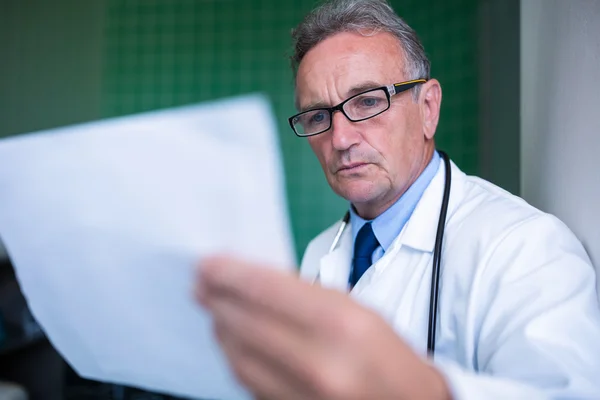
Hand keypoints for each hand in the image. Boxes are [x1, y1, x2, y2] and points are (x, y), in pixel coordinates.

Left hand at [196, 255, 450, 399]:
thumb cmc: (388, 357)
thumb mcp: (359, 312)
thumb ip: (306, 297)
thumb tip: (254, 282)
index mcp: (343, 323)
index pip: (267, 289)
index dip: (229, 273)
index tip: (207, 263)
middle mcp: (320, 361)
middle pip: (244, 322)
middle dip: (216, 298)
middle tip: (201, 283)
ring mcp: (303, 394)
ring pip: (238, 354)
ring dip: (220, 326)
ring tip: (213, 307)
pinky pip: (246, 381)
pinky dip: (233, 355)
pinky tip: (230, 338)